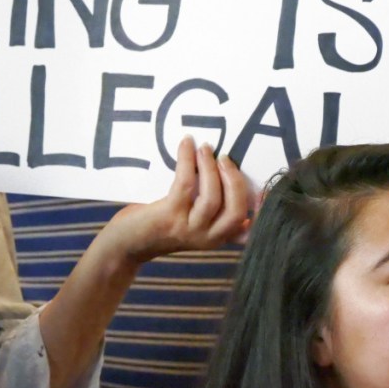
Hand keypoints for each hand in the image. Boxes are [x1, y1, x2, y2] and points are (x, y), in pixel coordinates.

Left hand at [102, 137, 250, 268]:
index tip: (262, 187)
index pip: (248, 228)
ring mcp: (189, 229)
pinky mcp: (169, 216)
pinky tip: (187, 144)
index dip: (261, 208)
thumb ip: (213, 211)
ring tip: (205, 149)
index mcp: (217, 238)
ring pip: (212, 198)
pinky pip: (186, 183)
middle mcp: (207, 238)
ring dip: (211, 168)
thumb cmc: (161, 225)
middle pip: (236, 211)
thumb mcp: (193, 223)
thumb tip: (229, 175)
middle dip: (234, 180)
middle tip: (225, 158)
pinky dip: (188, 160)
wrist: (126, 243)